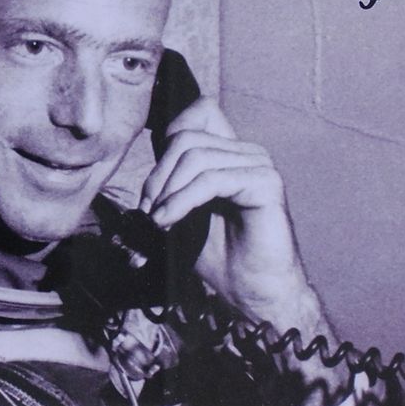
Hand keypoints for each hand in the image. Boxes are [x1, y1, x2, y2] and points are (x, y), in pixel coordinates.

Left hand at [138, 97, 319, 337]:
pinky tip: (169, 221)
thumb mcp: (181, 216)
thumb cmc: (221, 259)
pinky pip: (212, 179)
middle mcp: (246, 153)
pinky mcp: (266, 184)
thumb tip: (139, 183)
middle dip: (158, 175)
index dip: (168, 138)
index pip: (197, 112)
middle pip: (186, 138)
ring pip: (196, 157)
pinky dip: (183, 200)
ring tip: (158, 221)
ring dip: (168, 191)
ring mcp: (259, 165)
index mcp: (228, 154)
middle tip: (148, 211)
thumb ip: (168, 189)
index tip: (152, 189)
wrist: (253, 293)